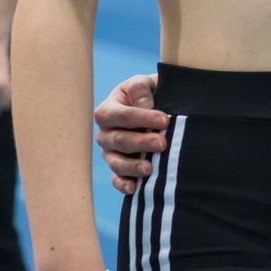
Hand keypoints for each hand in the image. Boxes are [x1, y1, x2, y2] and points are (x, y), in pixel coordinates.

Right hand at [94, 74, 166, 195]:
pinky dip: (123, 184)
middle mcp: (106, 133)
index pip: (118, 115)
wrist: (155, 106)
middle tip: (163, 143)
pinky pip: (116, 179)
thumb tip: (144, 105)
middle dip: (140, 142)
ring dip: (132, 166)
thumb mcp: (144, 83)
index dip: (140, 118)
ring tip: (149, 168)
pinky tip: (134, 187)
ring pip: (115, 162)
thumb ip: (141, 88)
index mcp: (109, 110)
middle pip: (117, 140)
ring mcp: (110, 152)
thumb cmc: (148, 93)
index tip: (164, 119)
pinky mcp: (119, 168)